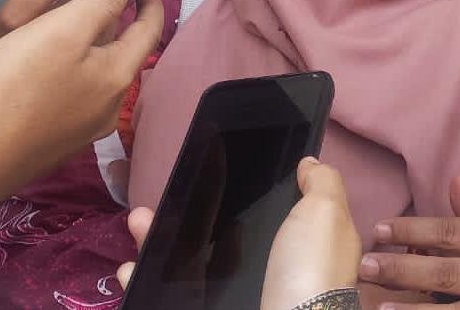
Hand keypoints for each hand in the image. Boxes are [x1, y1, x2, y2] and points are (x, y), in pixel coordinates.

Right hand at [0, 0, 161, 195]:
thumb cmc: (14, 88)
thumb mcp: (61, 31)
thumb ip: (100, 1)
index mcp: (118, 77)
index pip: (148, 30)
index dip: (149, 0)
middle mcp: (106, 106)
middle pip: (112, 48)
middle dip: (97, 16)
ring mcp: (78, 127)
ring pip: (85, 67)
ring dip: (70, 38)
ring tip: (43, 18)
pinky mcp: (48, 138)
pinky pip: (62, 88)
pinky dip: (53, 64)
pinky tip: (24, 58)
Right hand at [118, 158, 360, 308]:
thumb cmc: (309, 269)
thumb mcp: (327, 214)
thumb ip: (321, 183)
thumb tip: (308, 163)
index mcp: (296, 243)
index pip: (266, 212)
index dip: (240, 194)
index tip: (211, 173)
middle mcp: (264, 268)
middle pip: (217, 234)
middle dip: (186, 213)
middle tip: (162, 199)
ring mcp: (233, 293)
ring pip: (187, 262)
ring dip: (156, 238)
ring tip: (138, 221)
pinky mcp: (206, 308)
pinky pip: (170, 294)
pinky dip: (144, 279)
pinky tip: (131, 266)